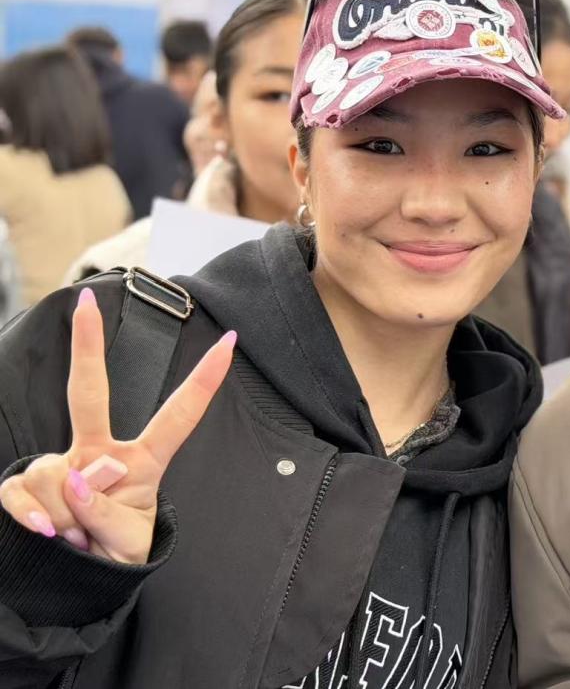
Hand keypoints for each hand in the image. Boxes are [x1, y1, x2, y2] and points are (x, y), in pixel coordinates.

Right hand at [0, 288, 234, 563]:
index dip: (205, 381)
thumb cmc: (117, 554)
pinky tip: (44, 534)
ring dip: (68, 521)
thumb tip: (76, 481)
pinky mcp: (26, 486)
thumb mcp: (129, 544)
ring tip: (79, 539)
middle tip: (87, 302)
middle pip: (90, 395)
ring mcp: (60, 466)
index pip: (179, 416)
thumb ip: (109, 516)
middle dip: (86, 347)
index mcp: (144, 461)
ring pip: (55, 478)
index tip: (230, 341)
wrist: (78, 583)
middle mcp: (100, 453)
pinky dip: (30, 517)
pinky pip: (20, 491)